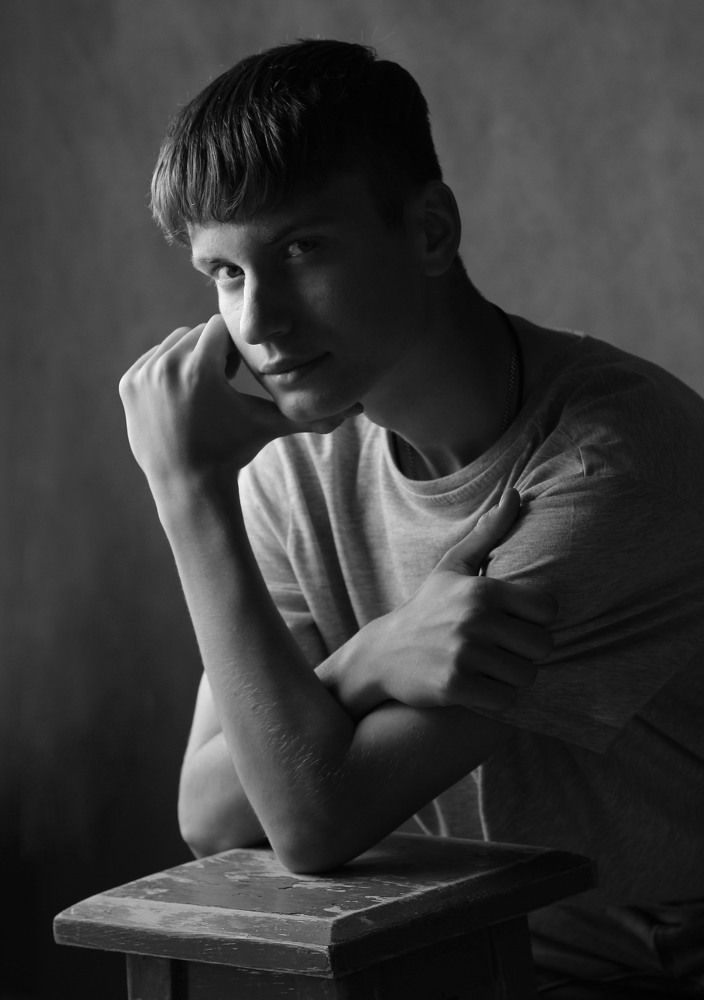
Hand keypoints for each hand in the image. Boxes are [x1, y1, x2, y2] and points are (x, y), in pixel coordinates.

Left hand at [118, 315, 360, 487]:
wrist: (189, 486)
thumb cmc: (233, 451)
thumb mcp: (268, 427)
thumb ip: (307, 414)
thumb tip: (358, 411)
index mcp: (198, 367)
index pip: (220, 328)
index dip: (234, 349)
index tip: (238, 373)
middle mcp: (165, 365)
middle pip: (196, 335)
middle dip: (213, 352)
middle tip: (223, 385)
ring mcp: (142, 375)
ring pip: (174, 344)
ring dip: (190, 359)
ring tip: (204, 391)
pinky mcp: (128, 384)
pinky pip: (152, 360)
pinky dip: (167, 371)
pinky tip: (183, 399)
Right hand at [351, 489, 556, 713]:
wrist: (382, 654)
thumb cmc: (428, 608)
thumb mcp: (453, 567)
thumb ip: (488, 533)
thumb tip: (516, 494)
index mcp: (481, 590)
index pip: (548, 609)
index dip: (537, 619)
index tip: (517, 622)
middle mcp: (474, 620)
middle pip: (542, 646)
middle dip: (528, 651)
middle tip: (505, 649)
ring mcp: (464, 655)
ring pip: (526, 676)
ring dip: (513, 677)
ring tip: (491, 667)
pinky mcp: (455, 687)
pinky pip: (506, 700)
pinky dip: (498, 698)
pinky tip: (480, 686)